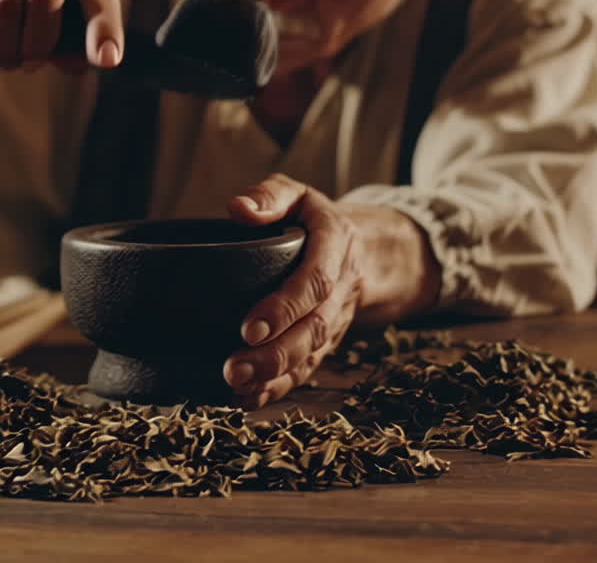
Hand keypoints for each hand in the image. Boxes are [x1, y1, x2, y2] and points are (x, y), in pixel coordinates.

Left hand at [222, 174, 361, 408]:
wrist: (361, 249)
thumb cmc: (313, 219)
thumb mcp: (297, 195)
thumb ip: (271, 196)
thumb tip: (239, 208)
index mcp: (335, 245)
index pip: (314, 281)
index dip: (285, 307)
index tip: (250, 328)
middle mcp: (340, 287)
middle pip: (313, 328)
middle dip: (275, 353)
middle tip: (234, 369)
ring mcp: (335, 319)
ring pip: (311, 354)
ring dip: (275, 376)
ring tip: (236, 387)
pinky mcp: (325, 341)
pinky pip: (307, 369)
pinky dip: (279, 388)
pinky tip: (247, 400)